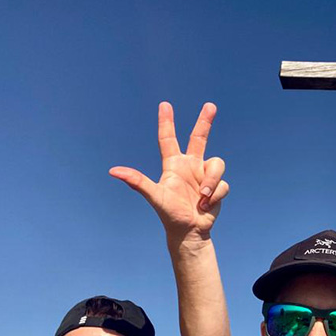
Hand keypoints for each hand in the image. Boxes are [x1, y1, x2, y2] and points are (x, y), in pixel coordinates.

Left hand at [110, 102, 228, 241]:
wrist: (189, 231)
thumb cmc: (169, 214)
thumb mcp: (154, 196)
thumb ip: (138, 181)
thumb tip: (114, 171)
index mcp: (173, 165)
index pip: (168, 139)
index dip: (166, 122)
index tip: (165, 105)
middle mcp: (190, 166)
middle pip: (199, 138)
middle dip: (205, 121)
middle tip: (210, 106)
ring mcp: (205, 175)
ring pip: (216, 164)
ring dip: (211, 181)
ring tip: (203, 197)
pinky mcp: (218, 186)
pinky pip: (222, 183)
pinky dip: (215, 195)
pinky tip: (206, 205)